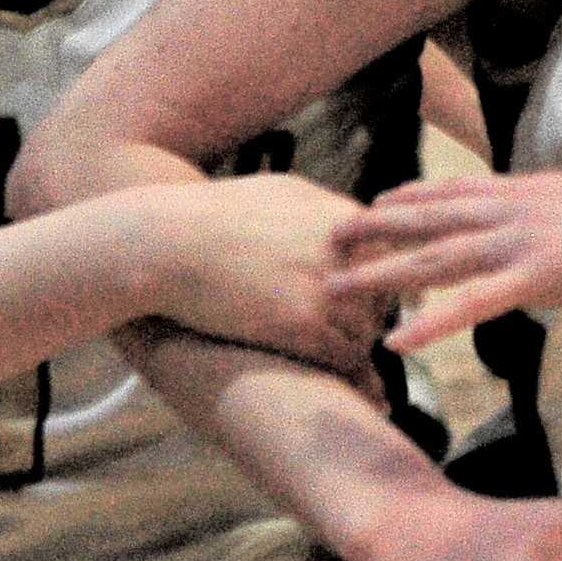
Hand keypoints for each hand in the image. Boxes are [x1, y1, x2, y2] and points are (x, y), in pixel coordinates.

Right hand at [149, 173, 391, 383]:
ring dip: (355, 342)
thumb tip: (355, 220)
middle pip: (387, 294)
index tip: (375, 297)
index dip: (383, 279)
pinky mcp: (301, 325)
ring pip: (369, 330)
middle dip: (373, 313)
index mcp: (342, 217)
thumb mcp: (281, 191)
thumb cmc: (214, 215)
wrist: (167, 243)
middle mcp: (343, 251)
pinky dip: (343, 367)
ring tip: (338, 352)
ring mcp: (325, 288)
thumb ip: (326, 207)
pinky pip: (347, 356)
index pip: (394, 255)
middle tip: (353, 329)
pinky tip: (326, 368)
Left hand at [329, 169, 561, 352]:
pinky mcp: (542, 276)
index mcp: (532, 191)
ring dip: (382, 272)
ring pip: (436, 257)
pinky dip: (432, 320)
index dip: (411, 198)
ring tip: (336, 287)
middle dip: (373, 229)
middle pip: (429, 218)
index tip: (374, 203)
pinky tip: (399, 340)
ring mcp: (524, 241)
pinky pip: (473, 303)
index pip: (457, 191)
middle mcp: (515, 209)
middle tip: (326, 238)